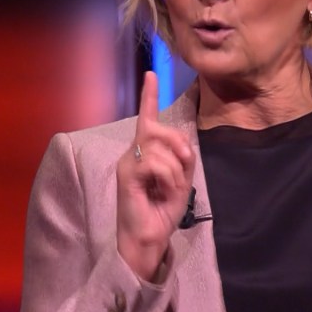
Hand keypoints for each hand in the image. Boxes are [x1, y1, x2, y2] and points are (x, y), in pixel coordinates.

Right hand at [116, 71, 195, 281]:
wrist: (149, 237)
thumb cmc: (163, 209)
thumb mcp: (181, 179)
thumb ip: (183, 157)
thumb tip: (183, 144)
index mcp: (145, 152)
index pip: (147, 118)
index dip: (149, 95)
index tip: (151, 74)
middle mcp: (133, 152)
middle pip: (159, 129)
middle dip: (179, 145)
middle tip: (185, 167)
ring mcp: (128, 163)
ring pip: (160, 147)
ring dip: (176, 170)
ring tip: (171, 189)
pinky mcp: (126, 175)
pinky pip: (154, 162)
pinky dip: (168, 176)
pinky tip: (164, 191)